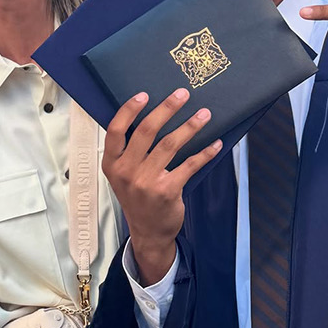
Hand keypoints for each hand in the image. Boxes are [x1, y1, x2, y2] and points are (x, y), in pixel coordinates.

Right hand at [102, 89, 222, 284]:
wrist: (148, 232)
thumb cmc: (138, 197)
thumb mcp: (123, 175)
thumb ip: (130, 151)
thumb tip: (153, 116)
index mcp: (112, 163)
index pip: (115, 130)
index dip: (129, 110)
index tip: (144, 94)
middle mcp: (126, 171)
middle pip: (146, 131)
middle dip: (167, 109)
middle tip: (183, 94)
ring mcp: (146, 182)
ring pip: (170, 144)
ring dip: (190, 126)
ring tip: (204, 114)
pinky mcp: (167, 190)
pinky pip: (189, 164)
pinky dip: (205, 152)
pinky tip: (215, 143)